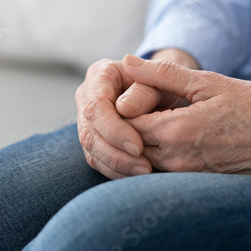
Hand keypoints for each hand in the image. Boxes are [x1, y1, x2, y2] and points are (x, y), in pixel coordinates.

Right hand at [76, 50, 198, 178]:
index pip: (96, 106)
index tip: (138, 146)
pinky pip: (99, 161)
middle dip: (115, 154)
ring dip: (117, 166)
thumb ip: (144, 91)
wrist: (163, 91)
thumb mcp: (160, 82)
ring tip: (145, 172)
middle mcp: (87, 97)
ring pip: (91, 151)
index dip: (113, 130)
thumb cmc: (163, 84)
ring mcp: (88, 121)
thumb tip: (124, 108)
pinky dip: (118, 171)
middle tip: (145, 167)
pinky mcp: (94, 140)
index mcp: (99, 75)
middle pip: (89, 133)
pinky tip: (138, 175)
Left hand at [123, 55, 250, 175]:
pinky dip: (153, 154)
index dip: (119, 109)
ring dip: (137, 142)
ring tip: (149, 119)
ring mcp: (184, 175)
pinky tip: (165, 138)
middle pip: (129, 144)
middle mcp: (175, 158)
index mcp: (174, 131)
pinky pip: (160, 170)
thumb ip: (162, 74)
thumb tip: (128, 62)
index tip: (127, 95)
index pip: (124, 123)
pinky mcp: (193, 182)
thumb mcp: (207, 82)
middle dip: (125, 127)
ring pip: (142, 159)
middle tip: (132, 108)